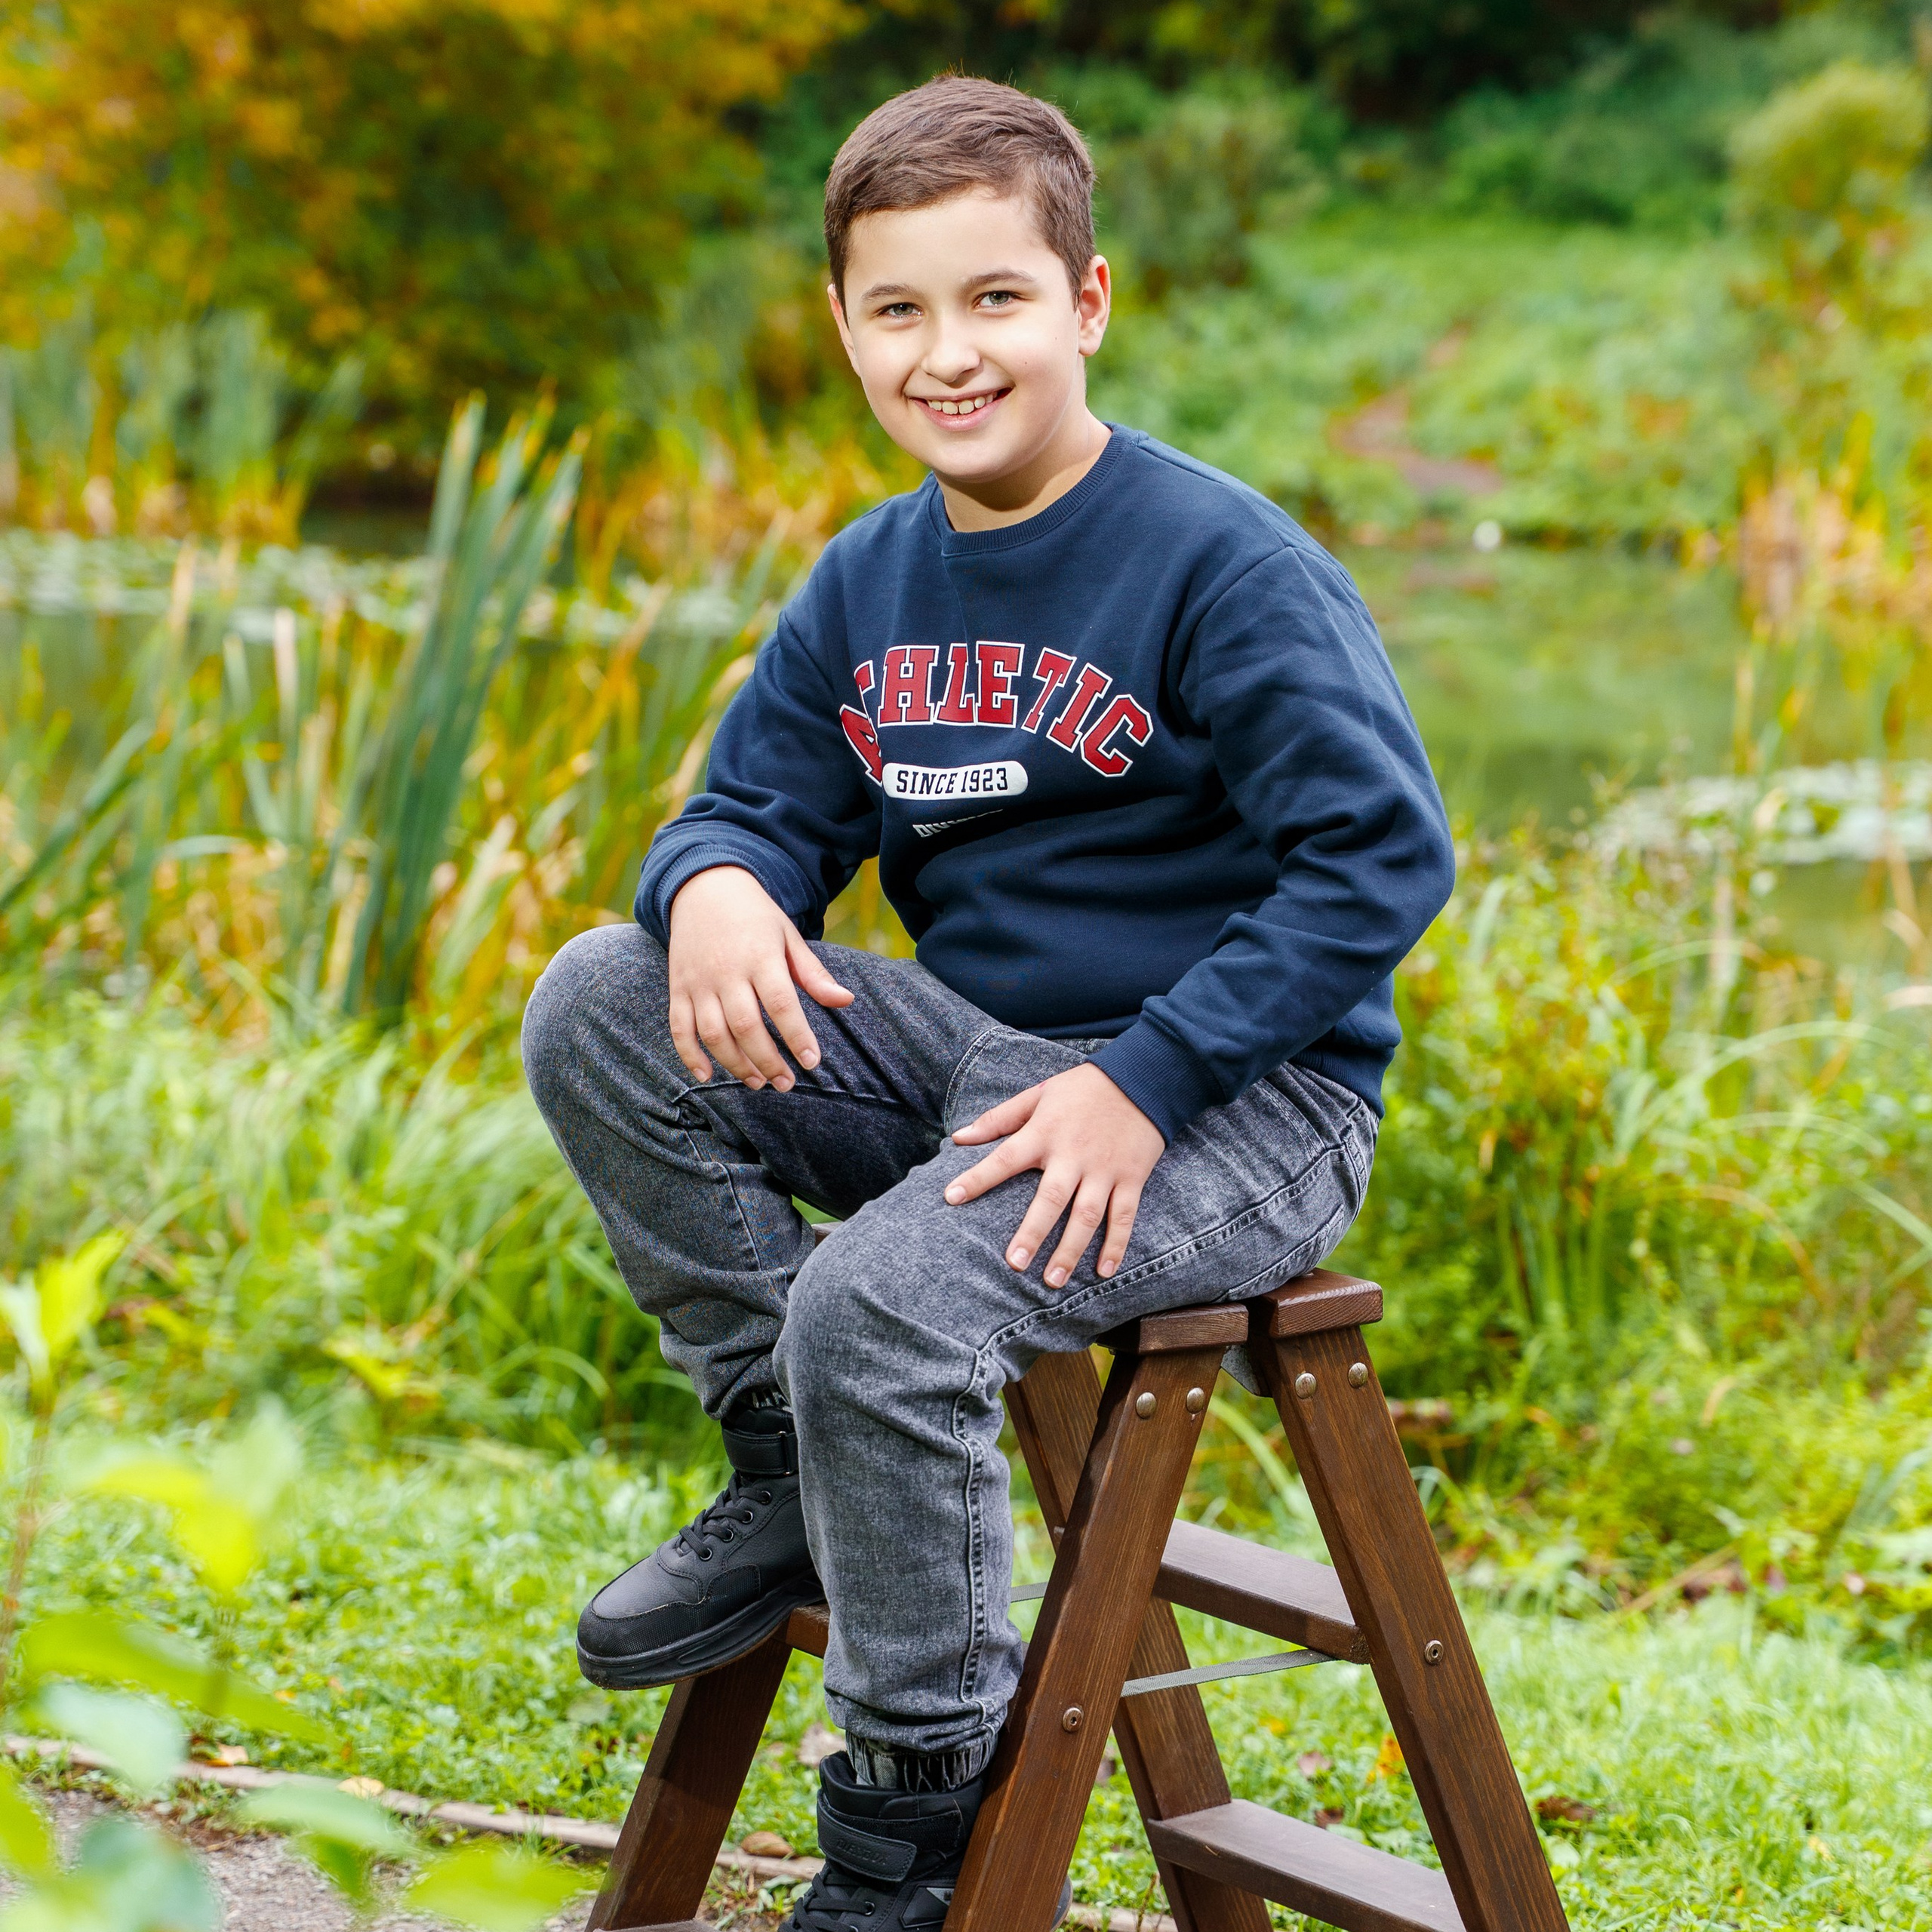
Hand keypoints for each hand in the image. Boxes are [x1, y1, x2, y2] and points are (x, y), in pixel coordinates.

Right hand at [667, 867, 852, 1089]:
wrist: (704, 888)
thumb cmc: (755, 917)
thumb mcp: (788, 936)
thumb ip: (813, 973)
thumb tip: (846, 1001)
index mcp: (760, 956)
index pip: (781, 1003)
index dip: (797, 1036)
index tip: (812, 1062)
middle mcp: (727, 971)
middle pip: (746, 1026)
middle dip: (768, 1061)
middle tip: (786, 1084)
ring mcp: (698, 981)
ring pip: (713, 1033)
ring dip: (735, 1064)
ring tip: (757, 1082)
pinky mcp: (678, 988)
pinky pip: (679, 1028)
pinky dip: (689, 1055)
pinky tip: (707, 1076)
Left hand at [945, 1064, 1164, 1285]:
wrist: (1142, 1078)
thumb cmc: (1083, 1088)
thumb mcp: (1038, 1093)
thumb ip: (998, 1119)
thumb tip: (958, 1138)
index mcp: (1045, 1132)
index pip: (1005, 1157)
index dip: (979, 1177)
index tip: (952, 1197)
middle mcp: (1074, 1155)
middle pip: (1051, 1199)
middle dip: (1032, 1233)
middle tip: (1014, 1263)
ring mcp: (1105, 1169)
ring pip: (1087, 1216)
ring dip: (1071, 1250)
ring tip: (1053, 1280)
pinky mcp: (1132, 1178)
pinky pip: (1124, 1216)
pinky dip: (1116, 1245)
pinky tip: (1104, 1271)